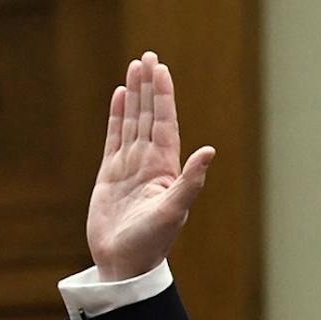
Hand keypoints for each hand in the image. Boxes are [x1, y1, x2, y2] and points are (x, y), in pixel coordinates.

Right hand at [85, 51, 216, 281]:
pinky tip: (118, 97)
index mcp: (166, 168)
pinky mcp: (110, 175)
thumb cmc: (152, 242)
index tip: (160, 69)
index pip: (165, 122)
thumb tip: (210, 151)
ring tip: (133, 68)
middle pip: (149, 115)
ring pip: (131, 121)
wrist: (124, 263)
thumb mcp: (174, 211)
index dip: (163, 95)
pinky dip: (116, 116)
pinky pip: (113, 138)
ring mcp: (129, 167)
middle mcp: (149, 162)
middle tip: (148, 56)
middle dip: (149, 86)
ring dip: (133, 95)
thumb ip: (191, 181)